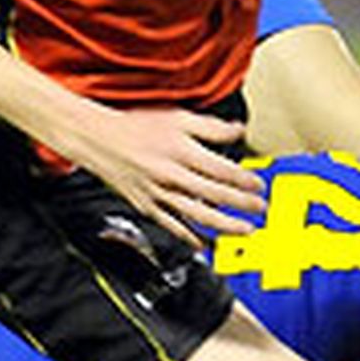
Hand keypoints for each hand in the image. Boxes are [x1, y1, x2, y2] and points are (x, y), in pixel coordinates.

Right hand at [69, 105, 265, 245]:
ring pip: (197, 215)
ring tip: (245, 230)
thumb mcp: (177, 117)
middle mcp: (172, 176)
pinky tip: (204, 243)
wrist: (98, 139)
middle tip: (261, 209)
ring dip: (224, 225)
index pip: (221, 170)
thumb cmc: (136, 126)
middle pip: (214, 195)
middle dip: (242, 204)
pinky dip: (190, 236)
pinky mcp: (147, 207)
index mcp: (181, 151)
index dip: (244, 180)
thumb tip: (238, 130)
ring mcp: (159, 194)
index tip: (259, 185)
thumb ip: (210, 127)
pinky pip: (172, 225)